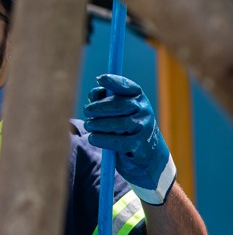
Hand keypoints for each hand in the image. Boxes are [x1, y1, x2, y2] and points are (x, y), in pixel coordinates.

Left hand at [84, 73, 176, 204]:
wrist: (148, 155)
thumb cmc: (126, 128)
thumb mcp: (118, 112)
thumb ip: (104, 100)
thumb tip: (95, 93)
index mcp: (139, 99)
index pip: (130, 87)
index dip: (115, 82)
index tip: (99, 79)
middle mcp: (145, 111)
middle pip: (121, 105)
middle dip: (100, 107)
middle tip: (86, 111)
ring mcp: (144, 129)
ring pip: (118, 124)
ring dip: (98, 124)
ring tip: (88, 126)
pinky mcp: (140, 146)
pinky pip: (117, 141)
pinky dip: (101, 139)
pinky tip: (93, 138)